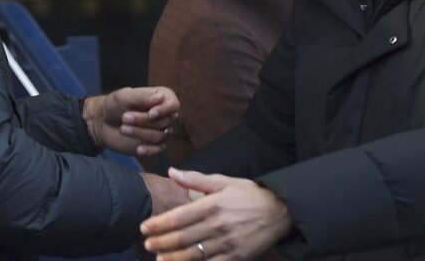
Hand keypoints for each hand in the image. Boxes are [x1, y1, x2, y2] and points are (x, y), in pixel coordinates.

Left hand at [84, 87, 178, 155]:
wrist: (102, 121)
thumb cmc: (115, 104)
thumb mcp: (125, 96)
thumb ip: (142, 96)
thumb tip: (161, 98)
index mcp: (161, 99)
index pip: (174, 105)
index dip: (165, 110)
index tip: (151, 113)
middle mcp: (164, 115)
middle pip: (165, 121)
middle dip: (144, 121)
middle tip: (124, 117)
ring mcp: (159, 131)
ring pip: (160, 136)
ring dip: (141, 133)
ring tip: (123, 128)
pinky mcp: (153, 145)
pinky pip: (158, 150)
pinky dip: (149, 150)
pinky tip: (138, 149)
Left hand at [141, 168, 291, 259]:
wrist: (280, 211)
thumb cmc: (249, 195)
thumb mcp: (224, 182)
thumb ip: (195, 180)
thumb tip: (172, 172)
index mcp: (213, 205)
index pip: (179, 216)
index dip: (159, 224)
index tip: (144, 227)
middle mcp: (218, 225)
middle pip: (183, 238)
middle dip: (161, 242)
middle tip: (146, 244)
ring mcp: (227, 244)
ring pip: (194, 255)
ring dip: (172, 258)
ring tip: (158, 258)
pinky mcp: (236, 257)